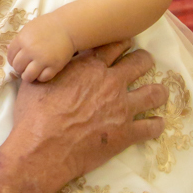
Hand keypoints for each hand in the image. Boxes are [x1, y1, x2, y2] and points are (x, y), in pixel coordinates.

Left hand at [8, 14, 75, 81]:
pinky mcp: (54, 66)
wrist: (67, 27)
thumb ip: (18, 39)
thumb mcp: (29, 28)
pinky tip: (42, 72)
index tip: (17, 61)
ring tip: (32, 72)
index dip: (12, 60)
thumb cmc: (47, 26)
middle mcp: (30, 50)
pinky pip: (43, 78)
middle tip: (25, 66)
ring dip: (28, 76)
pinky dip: (41, 77)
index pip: (10, 56)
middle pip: (17, 67)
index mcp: (22, 40)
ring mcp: (42, 59)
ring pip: (28, 76)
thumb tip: (7, 49)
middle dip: (20, 68)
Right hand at [10, 41, 167, 186]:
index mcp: (90, 67)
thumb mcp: (37, 81)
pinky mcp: (126, 133)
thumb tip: (46, 62)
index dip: (122, 43)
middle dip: (144, 60)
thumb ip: (51, 69)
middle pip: (140, 62)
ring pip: (154, 93)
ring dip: (158, 91)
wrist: (42, 149)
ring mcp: (122, 108)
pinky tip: (157, 124)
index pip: (115, 45)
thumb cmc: (34, 114)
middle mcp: (111, 83)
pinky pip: (152, 127)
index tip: (125, 44)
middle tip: (143, 63)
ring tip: (159, 92)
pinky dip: (156, 125)